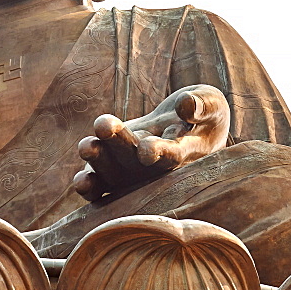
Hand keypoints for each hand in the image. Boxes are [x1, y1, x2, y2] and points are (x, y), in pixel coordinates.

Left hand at [73, 84, 229, 200]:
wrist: (187, 127)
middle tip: (103, 129)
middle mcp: (155, 168)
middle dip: (118, 146)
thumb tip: (186, 105)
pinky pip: (100, 184)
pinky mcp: (115, 169)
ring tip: (85, 146)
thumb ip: (202, 105)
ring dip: (98, 161)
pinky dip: (90, 184)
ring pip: (114, 172)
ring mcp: (133, 172)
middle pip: (135, 161)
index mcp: (183, 153)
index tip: (147, 150)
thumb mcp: (211, 104)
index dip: (158, 153)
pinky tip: (79, 182)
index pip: (171, 155)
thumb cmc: (204, 116)